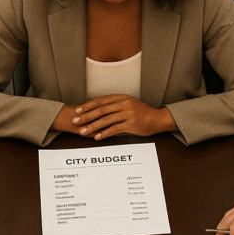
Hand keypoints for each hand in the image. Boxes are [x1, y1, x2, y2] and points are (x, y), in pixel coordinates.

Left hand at [55, 95, 176, 139]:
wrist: (158, 119)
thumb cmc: (142, 114)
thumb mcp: (128, 105)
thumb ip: (115, 107)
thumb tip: (100, 111)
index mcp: (121, 97)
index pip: (100, 100)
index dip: (87, 106)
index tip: (77, 111)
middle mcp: (124, 104)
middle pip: (101, 110)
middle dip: (86, 116)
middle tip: (75, 121)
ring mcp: (128, 113)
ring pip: (106, 120)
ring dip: (92, 126)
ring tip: (83, 131)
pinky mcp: (132, 124)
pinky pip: (115, 129)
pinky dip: (104, 133)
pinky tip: (97, 137)